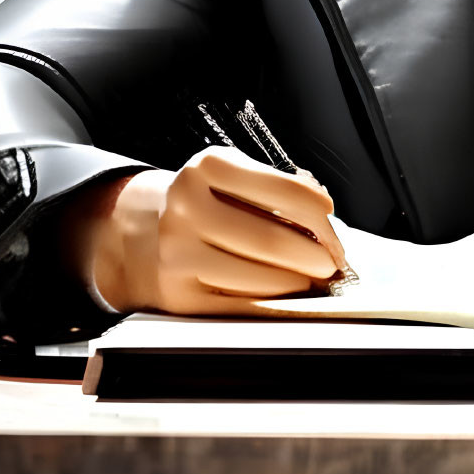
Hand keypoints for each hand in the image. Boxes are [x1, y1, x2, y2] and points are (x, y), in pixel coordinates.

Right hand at [61, 147, 346, 315]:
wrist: (139, 232)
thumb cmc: (206, 202)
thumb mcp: (233, 176)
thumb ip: (278, 188)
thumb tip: (323, 216)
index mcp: (207, 168)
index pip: (283, 189)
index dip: (317, 210)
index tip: (331, 217)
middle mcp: (187, 208)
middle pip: (272, 240)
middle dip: (317, 254)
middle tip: (334, 260)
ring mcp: (178, 254)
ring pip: (260, 279)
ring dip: (300, 282)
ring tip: (314, 277)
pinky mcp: (178, 295)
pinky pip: (243, 306)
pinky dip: (277, 303)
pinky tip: (290, 295)